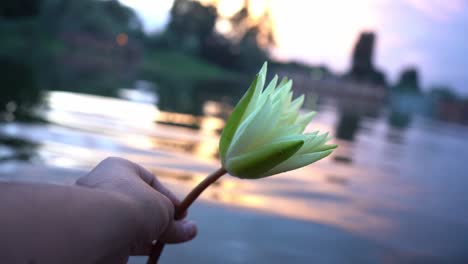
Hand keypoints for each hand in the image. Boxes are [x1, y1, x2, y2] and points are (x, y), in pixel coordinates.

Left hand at [76, 157, 196, 254]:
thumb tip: (191, 230)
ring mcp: (96, 211)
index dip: (169, 198)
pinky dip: (136, 245)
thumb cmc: (134, 205)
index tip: (182, 214)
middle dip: (159, 217)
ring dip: (149, 233)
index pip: (149, 181)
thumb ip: (176, 222)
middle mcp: (103, 186)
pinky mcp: (92, 234)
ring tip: (167, 242)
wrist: (98, 228)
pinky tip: (151, 251)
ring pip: (128, 223)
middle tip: (176, 229)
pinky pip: (118, 239)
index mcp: (118, 168)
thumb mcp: (164, 211)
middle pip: (139, 203)